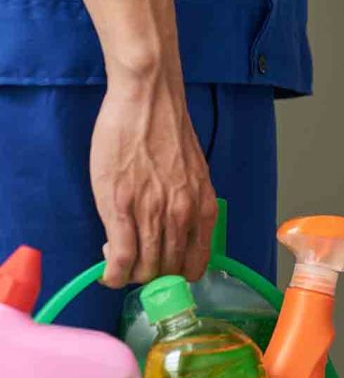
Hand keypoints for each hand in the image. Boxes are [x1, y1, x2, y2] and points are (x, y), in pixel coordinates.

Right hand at [90, 72, 217, 287]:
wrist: (148, 101)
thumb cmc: (167, 133)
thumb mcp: (191, 176)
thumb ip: (186, 206)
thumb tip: (173, 232)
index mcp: (203, 209)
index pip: (195, 265)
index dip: (175, 275)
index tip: (161, 269)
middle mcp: (183, 216)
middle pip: (168, 272)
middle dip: (149, 275)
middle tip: (134, 261)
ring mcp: (153, 213)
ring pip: (145, 270)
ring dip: (129, 274)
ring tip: (117, 258)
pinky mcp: (122, 207)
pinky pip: (121, 258)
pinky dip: (112, 273)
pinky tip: (106, 271)